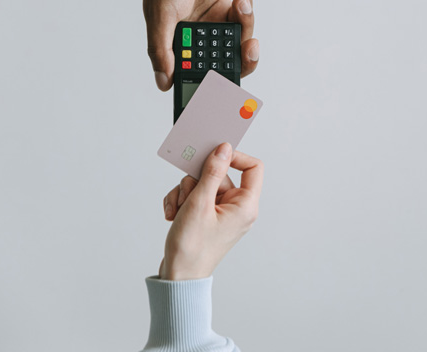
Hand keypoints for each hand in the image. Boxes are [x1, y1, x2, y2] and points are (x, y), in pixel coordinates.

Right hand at [142, 0, 259, 90]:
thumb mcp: (160, 15)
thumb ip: (161, 50)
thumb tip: (163, 82)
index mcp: (177, 44)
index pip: (198, 74)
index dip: (216, 84)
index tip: (232, 85)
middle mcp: (196, 37)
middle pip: (228, 62)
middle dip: (244, 56)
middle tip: (250, 46)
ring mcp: (214, 23)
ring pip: (241, 37)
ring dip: (246, 19)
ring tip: (239, 0)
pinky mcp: (227, 7)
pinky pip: (245, 13)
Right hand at [159, 143, 263, 279]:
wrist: (178, 277)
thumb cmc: (192, 248)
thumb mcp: (200, 204)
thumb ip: (211, 173)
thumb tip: (224, 148)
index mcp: (245, 205)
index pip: (253, 167)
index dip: (235, 156)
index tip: (214, 154)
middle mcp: (237, 207)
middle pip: (218, 174)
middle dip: (196, 182)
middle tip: (187, 198)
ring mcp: (222, 212)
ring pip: (202, 184)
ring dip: (184, 193)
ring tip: (178, 212)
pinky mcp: (208, 216)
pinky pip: (195, 196)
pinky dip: (181, 202)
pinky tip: (173, 215)